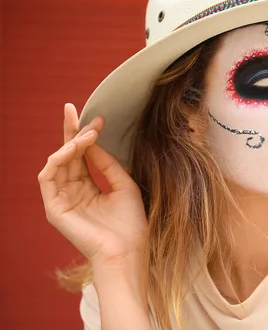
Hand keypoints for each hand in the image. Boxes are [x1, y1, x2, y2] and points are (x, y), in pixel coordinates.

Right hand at [38, 104, 147, 266]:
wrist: (129, 249)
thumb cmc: (130, 222)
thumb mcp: (123, 184)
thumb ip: (107, 163)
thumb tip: (93, 140)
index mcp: (88, 188)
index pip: (82, 156)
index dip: (88, 136)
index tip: (101, 119)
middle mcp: (73, 192)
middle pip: (67, 155)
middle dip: (70, 131)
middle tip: (73, 109)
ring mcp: (62, 199)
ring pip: (57, 162)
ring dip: (70, 143)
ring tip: (87, 133)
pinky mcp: (54, 208)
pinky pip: (48, 177)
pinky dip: (59, 159)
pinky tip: (74, 149)